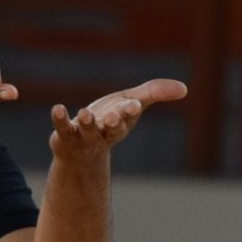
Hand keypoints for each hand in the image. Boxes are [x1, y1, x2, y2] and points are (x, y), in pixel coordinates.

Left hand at [49, 79, 187, 161]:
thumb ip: (155, 93)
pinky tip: (57, 109)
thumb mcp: (131, 103)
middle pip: (111, 129)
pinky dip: (59, 119)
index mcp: (122, 123)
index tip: (133, 106)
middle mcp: (104, 132)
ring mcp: (84, 136)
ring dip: (87, 123)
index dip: (130, 112)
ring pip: (88, 130)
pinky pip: (62, 129)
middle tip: (114, 116)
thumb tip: (185, 88)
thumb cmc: (110, 122)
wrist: (81, 152)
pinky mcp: (64, 136)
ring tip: (84, 112)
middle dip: (114, 123)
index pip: (128, 118)